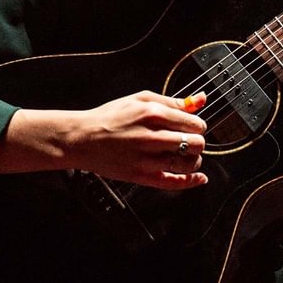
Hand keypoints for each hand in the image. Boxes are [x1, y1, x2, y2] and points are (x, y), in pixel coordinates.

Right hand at [56, 91, 207, 188]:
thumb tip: (201, 99)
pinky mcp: (140, 176)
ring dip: (194, 160)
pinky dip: (191, 181)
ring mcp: (146, 159)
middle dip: (197, 142)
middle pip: (196, 143)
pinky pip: (173, 183)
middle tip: (188, 141)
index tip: (191, 127)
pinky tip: (199, 178)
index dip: (197, 126)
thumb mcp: (140, 99)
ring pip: (189, 164)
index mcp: (153, 114)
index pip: (195, 123)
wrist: (81, 138)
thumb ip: (173, 101)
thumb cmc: (110, 117)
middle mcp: (151, 137)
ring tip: (186, 156)